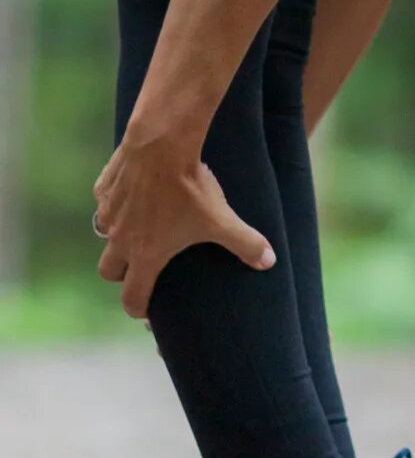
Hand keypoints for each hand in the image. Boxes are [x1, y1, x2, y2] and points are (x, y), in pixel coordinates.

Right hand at [92, 140, 275, 319]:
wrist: (161, 146)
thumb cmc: (190, 188)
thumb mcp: (221, 218)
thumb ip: (246, 243)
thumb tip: (268, 262)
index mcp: (145, 254)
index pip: (132, 296)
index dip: (140, 308)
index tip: (148, 312)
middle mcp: (118, 239)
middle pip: (109, 271)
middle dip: (123, 274)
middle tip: (143, 265)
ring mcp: (108, 214)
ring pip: (103, 236)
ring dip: (117, 237)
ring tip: (141, 228)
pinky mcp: (104, 189)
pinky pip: (105, 203)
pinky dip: (117, 204)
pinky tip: (136, 194)